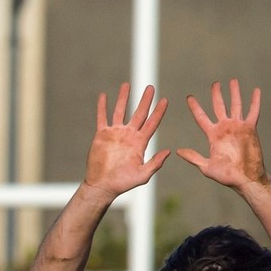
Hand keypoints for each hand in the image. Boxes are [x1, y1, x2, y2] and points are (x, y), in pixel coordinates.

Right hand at [82, 83, 169, 201]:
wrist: (102, 186)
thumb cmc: (122, 183)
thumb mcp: (143, 175)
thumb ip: (155, 163)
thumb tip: (168, 151)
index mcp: (140, 143)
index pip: (152, 123)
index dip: (158, 112)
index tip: (165, 100)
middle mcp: (129, 135)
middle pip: (139, 113)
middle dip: (145, 100)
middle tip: (150, 87)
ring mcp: (115, 134)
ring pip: (120, 111)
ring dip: (124, 98)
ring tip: (127, 84)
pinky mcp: (102, 135)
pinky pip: (102, 117)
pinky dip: (103, 107)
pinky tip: (104, 95)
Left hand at [176, 79, 267, 190]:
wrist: (245, 178)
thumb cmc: (226, 175)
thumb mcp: (206, 166)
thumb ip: (193, 157)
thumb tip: (177, 151)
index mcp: (213, 135)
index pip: (202, 117)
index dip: (195, 107)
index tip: (189, 97)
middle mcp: (224, 128)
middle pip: (219, 106)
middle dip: (216, 95)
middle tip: (214, 83)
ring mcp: (238, 127)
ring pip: (236, 105)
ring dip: (234, 93)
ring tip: (232, 80)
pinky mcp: (250, 128)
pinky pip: (253, 111)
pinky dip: (255, 101)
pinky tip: (256, 90)